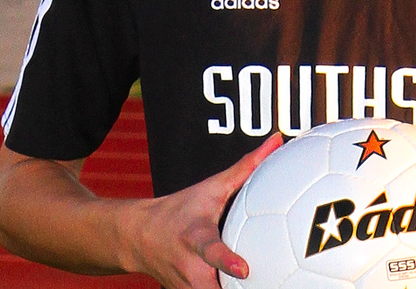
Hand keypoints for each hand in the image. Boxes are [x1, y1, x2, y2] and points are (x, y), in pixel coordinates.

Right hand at [120, 133, 283, 288]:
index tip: (244, 269)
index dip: (227, 261)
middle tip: (263, 285)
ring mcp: (186, 288)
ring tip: (262, 288)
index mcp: (196, 238)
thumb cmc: (182, 208)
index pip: (211, 251)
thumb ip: (246, 167)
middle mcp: (190, 267)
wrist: (139, 236)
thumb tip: (277, 140)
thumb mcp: (211, 187)